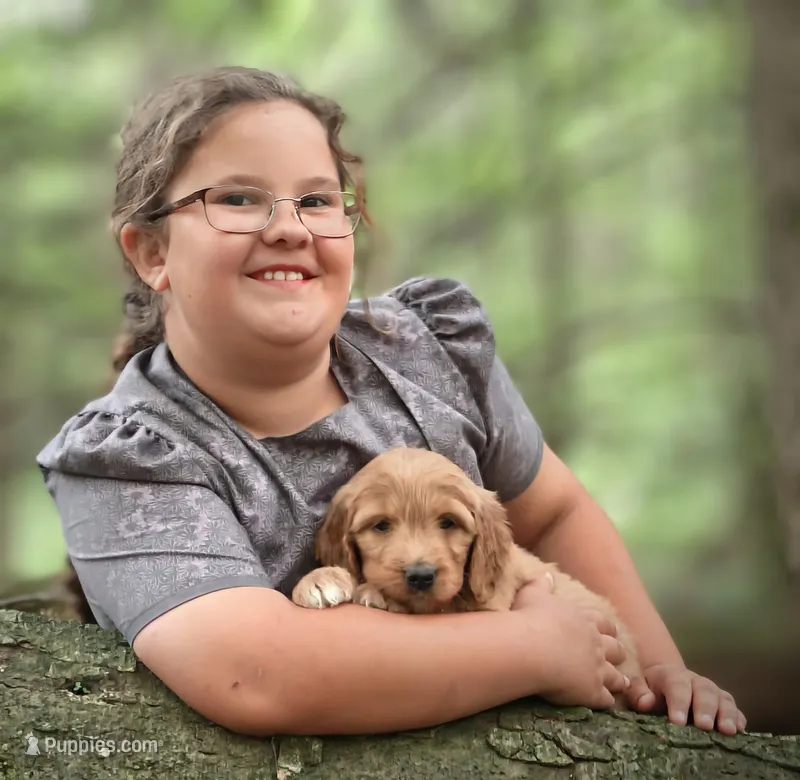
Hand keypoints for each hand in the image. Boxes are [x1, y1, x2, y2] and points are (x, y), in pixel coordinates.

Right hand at [511, 573, 630, 709]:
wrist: (532, 648)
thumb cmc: (531, 618)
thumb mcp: (533, 595)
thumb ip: (542, 585)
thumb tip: (546, 574)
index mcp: (583, 620)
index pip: (601, 622)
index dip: (606, 627)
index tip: (610, 630)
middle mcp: (595, 643)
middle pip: (614, 648)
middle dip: (617, 652)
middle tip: (619, 655)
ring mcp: (597, 668)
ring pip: (615, 675)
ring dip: (619, 679)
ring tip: (623, 683)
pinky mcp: (593, 691)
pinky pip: (606, 699)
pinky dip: (607, 701)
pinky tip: (607, 703)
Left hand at [625, 663, 746, 733]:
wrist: (662, 682)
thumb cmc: (648, 689)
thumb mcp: (638, 686)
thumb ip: (638, 692)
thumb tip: (646, 702)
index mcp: (671, 675)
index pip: (676, 684)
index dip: (678, 701)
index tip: (677, 721)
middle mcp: (694, 681)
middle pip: (704, 690)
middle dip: (705, 708)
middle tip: (704, 726)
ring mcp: (711, 692)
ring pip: (723, 697)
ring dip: (727, 713)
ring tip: (728, 731)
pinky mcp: (723, 704)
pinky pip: (735, 709)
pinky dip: (739, 719)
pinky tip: (741, 732)